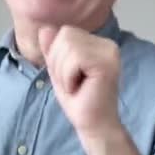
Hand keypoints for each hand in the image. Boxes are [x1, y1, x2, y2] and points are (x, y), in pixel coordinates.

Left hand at [39, 26, 120, 149]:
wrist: (93, 126)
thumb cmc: (79, 101)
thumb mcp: (58, 71)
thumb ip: (52, 49)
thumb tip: (44, 28)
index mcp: (99, 44)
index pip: (65, 32)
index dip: (57, 55)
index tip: (70, 77)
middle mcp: (108, 44)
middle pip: (65, 34)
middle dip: (58, 62)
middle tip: (72, 83)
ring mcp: (110, 53)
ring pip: (68, 45)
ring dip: (63, 71)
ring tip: (76, 86)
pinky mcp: (106, 64)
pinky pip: (74, 58)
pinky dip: (68, 76)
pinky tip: (80, 88)